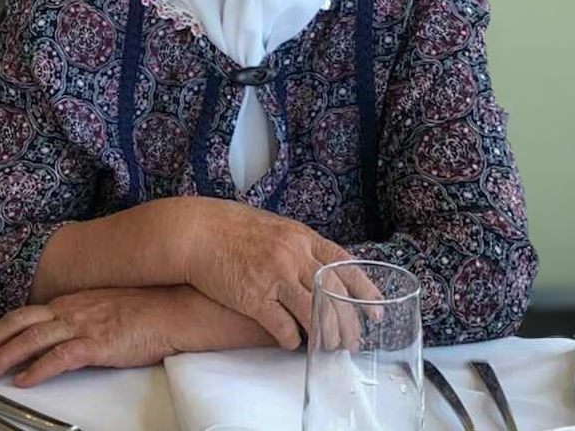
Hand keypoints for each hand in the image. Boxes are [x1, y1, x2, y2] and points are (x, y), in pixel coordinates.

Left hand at [0, 287, 181, 386]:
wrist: (177, 308)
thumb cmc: (149, 309)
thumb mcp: (107, 307)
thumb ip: (83, 317)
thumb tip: (62, 334)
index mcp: (74, 300)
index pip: (25, 313)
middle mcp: (73, 308)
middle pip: (19, 322)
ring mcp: (85, 323)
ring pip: (32, 338)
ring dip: (3, 356)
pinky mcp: (100, 343)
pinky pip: (61, 356)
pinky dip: (39, 368)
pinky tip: (24, 381)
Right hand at [183, 198, 378, 349]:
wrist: (198, 232)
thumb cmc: (234, 228)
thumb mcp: (276, 227)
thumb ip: (300, 246)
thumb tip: (323, 266)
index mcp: (301, 237)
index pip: (344, 265)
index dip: (364, 290)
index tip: (376, 310)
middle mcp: (293, 256)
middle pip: (333, 295)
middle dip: (348, 323)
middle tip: (353, 341)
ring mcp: (274, 276)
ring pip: (313, 313)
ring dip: (324, 336)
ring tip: (328, 348)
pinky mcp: (253, 297)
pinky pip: (281, 326)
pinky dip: (291, 339)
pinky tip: (292, 343)